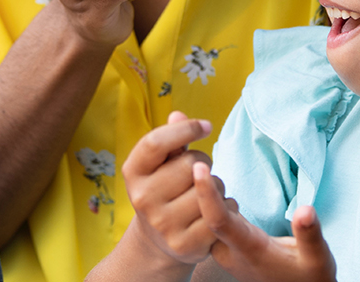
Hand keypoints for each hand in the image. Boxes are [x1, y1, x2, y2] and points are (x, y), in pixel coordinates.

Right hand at [120, 111, 218, 264]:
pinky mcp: (185, 244)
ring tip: (204, 193)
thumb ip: (171, 138)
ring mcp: (163, 224)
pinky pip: (220, 213)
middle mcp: (143, 199)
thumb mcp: (160, 164)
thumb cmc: (164, 190)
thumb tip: (178, 115)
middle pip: (190, 163)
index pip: (155, 142)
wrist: (157, 241)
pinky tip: (214, 211)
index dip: (185, 129)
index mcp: (133, 173)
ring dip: (217, 186)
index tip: (205, 126)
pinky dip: (226, 207)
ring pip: (210, 188)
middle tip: (198, 173)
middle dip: (203, 162)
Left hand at [193, 163, 336, 281]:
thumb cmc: (310, 279)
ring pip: (204, 216)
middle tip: (190, 148)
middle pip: (203, 214)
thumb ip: (310, 235)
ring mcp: (227, 249)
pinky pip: (210, 218)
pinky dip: (206, 197)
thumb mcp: (318, 259)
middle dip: (195, 182)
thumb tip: (306, 210)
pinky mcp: (228, 245)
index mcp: (250, 249)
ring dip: (199, 188)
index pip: (219, 221)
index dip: (206, 194)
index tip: (199, 168)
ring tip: (191, 155)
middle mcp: (231, 250)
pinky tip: (203, 177)